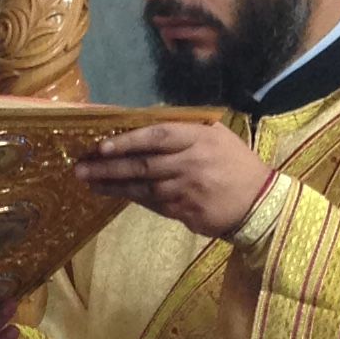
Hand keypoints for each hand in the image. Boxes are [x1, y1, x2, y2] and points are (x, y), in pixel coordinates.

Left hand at [72, 124, 276, 238]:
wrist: (259, 202)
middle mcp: (191, 162)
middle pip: (143, 165)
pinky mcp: (186, 212)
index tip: (101, 146)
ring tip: (89, 182)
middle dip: (108, 167)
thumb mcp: (217, 136)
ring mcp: (188, 190)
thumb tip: (144, 126)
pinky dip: (132, 198)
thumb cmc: (235, 164)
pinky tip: (115, 194)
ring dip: (113, 185)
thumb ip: (185, 130)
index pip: (157, 136)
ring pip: (143, 188)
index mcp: (199, 138)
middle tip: (80, 167)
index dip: (127, 141)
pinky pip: (153, 204)